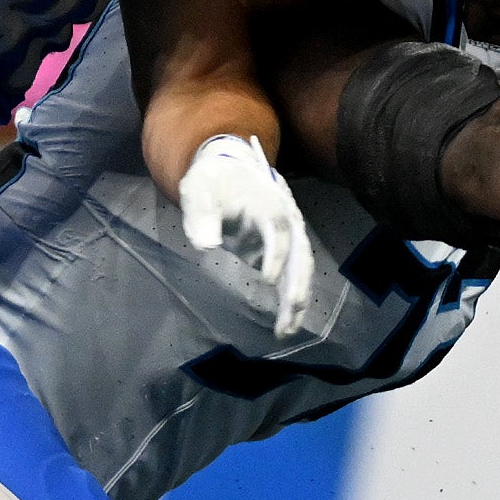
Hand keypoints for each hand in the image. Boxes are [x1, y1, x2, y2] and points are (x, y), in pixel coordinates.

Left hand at [178, 131, 314, 334]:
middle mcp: (286, 221)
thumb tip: (205, 246)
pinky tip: (285, 324)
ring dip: (297, 299)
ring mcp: (287, 238)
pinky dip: (291, 299)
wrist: (228, 169)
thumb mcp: (198, 190)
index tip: (266, 280)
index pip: (279, 231)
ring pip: (301, 270)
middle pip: (300, 255)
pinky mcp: (281, 252)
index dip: (276, 255)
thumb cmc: (212, 180)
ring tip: (286, 330)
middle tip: (291, 311)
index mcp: (268, 205)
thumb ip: (200, 215)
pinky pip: (292, 277)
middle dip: (297, 284)